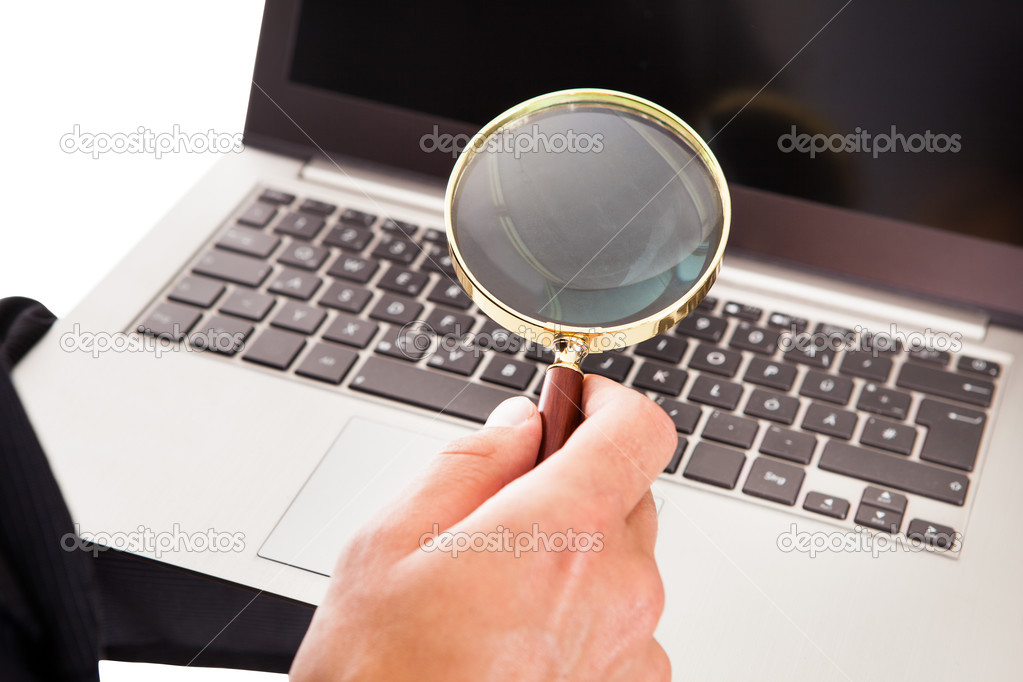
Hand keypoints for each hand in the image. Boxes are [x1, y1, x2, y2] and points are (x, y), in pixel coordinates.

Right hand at [290, 375, 677, 680]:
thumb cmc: (384, 675)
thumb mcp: (393, 541)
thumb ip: (470, 464)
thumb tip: (518, 426)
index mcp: (565, 531)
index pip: (638, 430)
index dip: (607, 402)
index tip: (577, 400)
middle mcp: (619, 588)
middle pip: (629, 492)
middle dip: (577, 481)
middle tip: (506, 504)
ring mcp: (633, 646)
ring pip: (624, 559)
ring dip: (579, 551)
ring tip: (499, 587)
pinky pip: (624, 621)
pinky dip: (586, 610)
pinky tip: (520, 634)